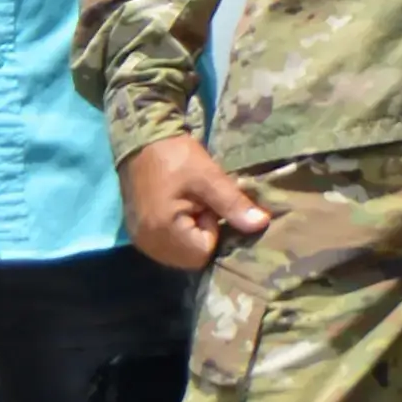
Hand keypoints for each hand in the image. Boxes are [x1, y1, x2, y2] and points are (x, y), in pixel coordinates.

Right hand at [120, 135, 269, 270]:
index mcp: (162, 230)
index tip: (206, 204)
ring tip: (188, 208)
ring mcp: (140, 241)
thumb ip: (234, 204)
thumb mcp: (209, 177)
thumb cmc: (176, 156)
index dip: (212, 229)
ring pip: (180, 256)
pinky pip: (167, 248)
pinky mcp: (139, 235)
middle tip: (198, 206)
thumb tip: (262, 224)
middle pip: (191, 259)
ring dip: (189, 237)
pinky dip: (178, 236)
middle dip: (201, 237)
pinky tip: (177, 214)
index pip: (204, 252)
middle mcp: (147, 243)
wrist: (142, 142)